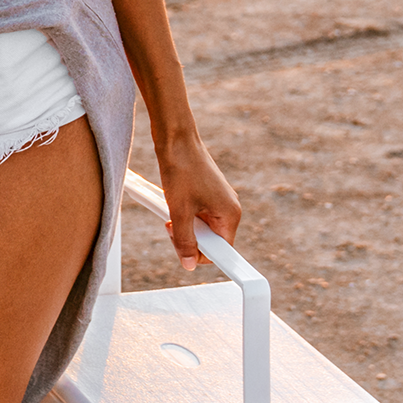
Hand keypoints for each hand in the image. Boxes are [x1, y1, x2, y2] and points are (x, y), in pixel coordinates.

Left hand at [157, 133, 240, 271]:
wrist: (175, 138)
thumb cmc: (181, 170)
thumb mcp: (179, 211)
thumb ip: (184, 241)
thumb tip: (189, 264)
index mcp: (230, 215)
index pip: (221, 252)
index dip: (201, 255)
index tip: (184, 254)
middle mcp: (228, 208)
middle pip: (210, 240)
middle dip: (189, 238)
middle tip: (172, 226)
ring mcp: (218, 200)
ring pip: (201, 227)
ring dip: (184, 226)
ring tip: (171, 211)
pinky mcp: (207, 192)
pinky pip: (197, 213)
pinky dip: (183, 213)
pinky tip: (172, 202)